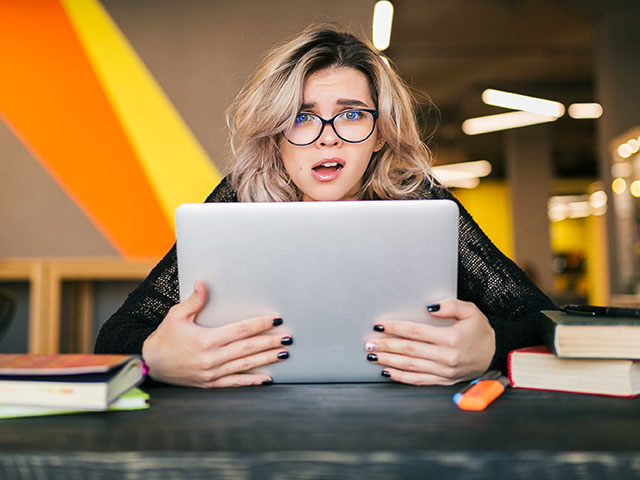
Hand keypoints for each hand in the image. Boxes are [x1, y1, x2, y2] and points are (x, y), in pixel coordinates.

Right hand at [142, 281, 289, 387]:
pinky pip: (235, 382)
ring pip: (244, 366)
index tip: (276, 320)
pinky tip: (267, 379)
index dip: (259, 325)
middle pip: (247, 348)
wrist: (150, 363)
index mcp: (205, 340)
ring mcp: (211, 373)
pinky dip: (252, 381)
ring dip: (266, 360)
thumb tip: (204, 284)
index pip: (240, 330)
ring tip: (283, 354)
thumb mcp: (176, 315)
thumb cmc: (164, 337)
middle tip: (288, 338)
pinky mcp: (210, 383)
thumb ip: (194, 301)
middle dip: (269, 342)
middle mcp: (211, 358)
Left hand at [364, 299, 494, 384]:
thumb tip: (429, 307)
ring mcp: (444, 371)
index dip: (396, 328)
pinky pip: (418, 380)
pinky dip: (401, 377)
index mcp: (451, 338)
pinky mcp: (444, 380)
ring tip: (373, 355)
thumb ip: (450, 306)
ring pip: (411, 366)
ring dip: (389, 361)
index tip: (380, 326)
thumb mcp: (470, 311)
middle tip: (369, 342)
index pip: (416, 332)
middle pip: (409, 350)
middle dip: (386, 346)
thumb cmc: (481, 331)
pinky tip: (388, 372)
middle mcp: (446, 357)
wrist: (496, 354)